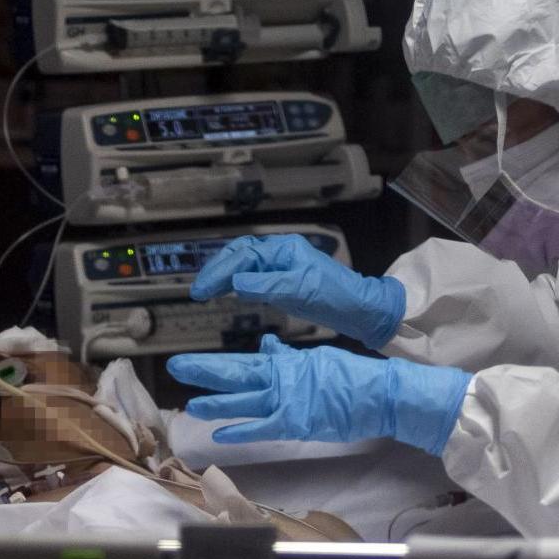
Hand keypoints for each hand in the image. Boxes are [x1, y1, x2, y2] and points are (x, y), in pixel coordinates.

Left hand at [167, 334, 470, 455]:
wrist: (379, 393)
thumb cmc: (351, 377)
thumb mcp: (316, 359)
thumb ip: (287, 357)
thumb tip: (267, 346)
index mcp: (284, 364)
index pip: (240, 363)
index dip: (211, 364)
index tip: (186, 363)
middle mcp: (280, 380)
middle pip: (234, 375)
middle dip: (203, 372)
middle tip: (175, 367)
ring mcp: (286, 402)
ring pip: (243, 402)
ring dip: (216, 404)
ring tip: (191, 404)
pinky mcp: (296, 422)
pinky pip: (263, 428)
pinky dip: (242, 431)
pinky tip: (221, 435)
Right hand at [188, 234, 406, 350]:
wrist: (361, 309)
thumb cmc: (334, 296)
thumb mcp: (301, 290)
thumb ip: (266, 285)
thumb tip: (234, 284)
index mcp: (284, 249)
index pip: (243, 256)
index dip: (219, 271)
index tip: (201, 290)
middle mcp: (280, 253)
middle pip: (239, 254)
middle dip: (216, 270)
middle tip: (197, 291)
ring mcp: (281, 266)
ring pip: (244, 264)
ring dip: (223, 276)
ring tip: (205, 291)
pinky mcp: (283, 281)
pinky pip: (253, 277)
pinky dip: (235, 283)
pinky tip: (227, 293)